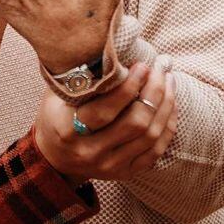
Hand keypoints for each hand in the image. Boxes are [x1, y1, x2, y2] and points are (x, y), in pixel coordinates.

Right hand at [33, 60, 176, 185]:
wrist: (53, 159)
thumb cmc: (55, 118)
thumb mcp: (56, 96)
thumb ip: (79, 77)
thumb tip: (108, 50)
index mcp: (69, 131)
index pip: (105, 110)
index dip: (129, 87)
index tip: (143, 66)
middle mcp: (90, 152)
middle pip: (135, 123)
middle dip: (154, 92)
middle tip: (161, 68)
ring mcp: (110, 166)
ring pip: (150, 136)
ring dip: (166, 105)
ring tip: (169, 80)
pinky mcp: (125, 173)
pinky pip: (156, 151)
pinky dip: (168, 126)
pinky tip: (170, 104)